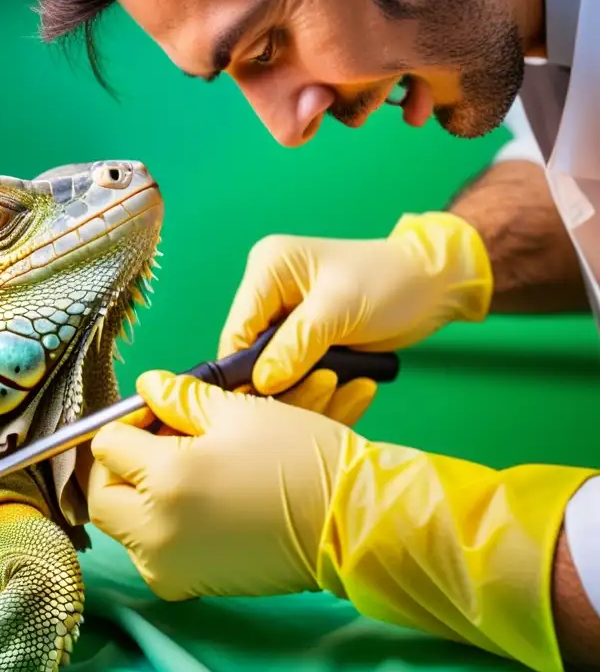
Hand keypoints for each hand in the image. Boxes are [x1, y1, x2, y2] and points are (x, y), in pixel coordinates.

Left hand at [88, 369, 597, 671]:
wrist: (351, 525)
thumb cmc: (300, 460)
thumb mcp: (238, 413)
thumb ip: (179, 398)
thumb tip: (146, 388)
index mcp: (164, 480)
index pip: (107, 446)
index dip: (129, 422)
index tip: (156, 414)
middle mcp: (154, 532)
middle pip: (103, 495)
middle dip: (120, 466)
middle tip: (154, 445)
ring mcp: (167, 567)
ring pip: (122, 526)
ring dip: (138, 496)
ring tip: (182, 470)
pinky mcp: (185, 586)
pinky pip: (149, 552)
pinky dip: (160, 525)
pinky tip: (195, 501)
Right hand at [219, 212, 492, 394]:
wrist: (434, 283)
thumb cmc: (390, 283)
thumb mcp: (340, 311)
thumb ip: (296, 346)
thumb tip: (261, 383)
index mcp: (267, 269)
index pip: (236, 331)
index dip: (245, 369)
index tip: (268, 402)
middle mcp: (268, 292)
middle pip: (250, 353)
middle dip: (278, 379)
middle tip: (316, 390)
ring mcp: (285, 317)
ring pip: (272, 367)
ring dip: (301, 385)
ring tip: (338, 384)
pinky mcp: (303, 337)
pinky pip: (294, 370)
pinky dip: (313, 383)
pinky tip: (340, 385)